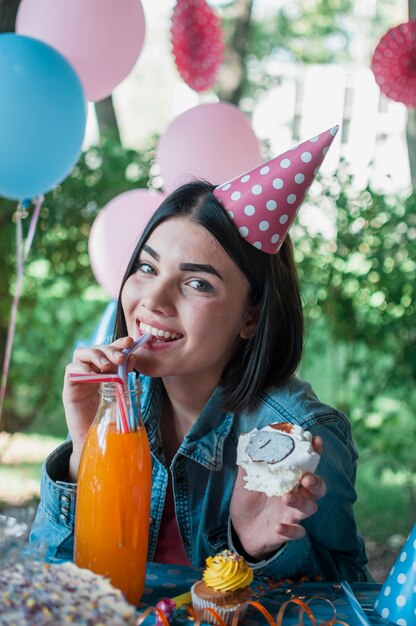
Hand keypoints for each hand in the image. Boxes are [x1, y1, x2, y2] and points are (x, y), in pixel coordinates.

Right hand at [63, 336, 135, 478]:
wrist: (96, 440)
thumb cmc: (110, 418)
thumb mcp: (120, 394)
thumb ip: (125, 376)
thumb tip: (134, 357)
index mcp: (106, 369)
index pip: (111, 350)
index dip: (119, 343)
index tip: (130, 343)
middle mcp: (92, 370)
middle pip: (97, 349)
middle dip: (109, 350)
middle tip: (120, 358)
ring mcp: (80, 377)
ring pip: (81, 354)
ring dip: (95, 355)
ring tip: (106, 365)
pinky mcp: (69, 388)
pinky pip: (71, 370)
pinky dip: (80, 368)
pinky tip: (91, 374)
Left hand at [230, 436, 325, 559]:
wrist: (240, 530)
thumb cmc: (248, 501)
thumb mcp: (246, 480)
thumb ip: (250, 463)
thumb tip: (248, 441)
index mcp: (288, 480)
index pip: (306, 465)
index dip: (314, 453)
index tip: (316, 441)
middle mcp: (296, 495)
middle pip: (317, 488)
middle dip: (315, 482)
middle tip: (306, 478)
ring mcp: (293, 514)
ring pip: (310, 508)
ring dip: (301, 502)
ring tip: (286, 498)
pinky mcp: (288, 532)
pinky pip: (297, 532)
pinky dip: (291, 530)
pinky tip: (278, 527)